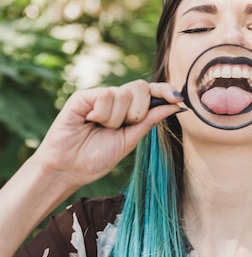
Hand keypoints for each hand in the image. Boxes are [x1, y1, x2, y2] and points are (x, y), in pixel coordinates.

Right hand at [32, 80, 181, 190]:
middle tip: (123, 126)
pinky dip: (102, 113)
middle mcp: (115, 99)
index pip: (150, 92)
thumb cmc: (97, 157)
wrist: (70, 169)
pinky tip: (90, 121)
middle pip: (141, 87)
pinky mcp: (84, 96)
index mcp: (129, 110)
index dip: (165, 90)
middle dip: (138, 111)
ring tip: (101, 128)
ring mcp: (99, 96)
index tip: (178, 98)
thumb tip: (176, 104)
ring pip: (124, 93)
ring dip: (117, 118)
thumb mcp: (130, 139)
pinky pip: (106, 95)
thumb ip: (150, 119)